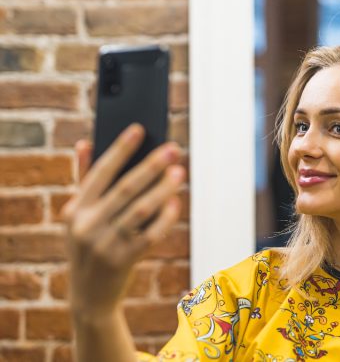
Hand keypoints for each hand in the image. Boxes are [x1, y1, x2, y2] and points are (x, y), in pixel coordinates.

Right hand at [63, 124, 184, 319]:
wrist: (90, 295)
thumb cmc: (89, 245)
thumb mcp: (78, 216)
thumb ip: (83, 179)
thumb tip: (85, 142)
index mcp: (75, 210)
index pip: (100, 173)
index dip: (120, 149)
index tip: (138, 129)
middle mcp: (87, 226)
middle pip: (125, 189)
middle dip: (151, 166)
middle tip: (173, 149)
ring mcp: (106, 245)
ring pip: (141, 210)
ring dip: (163, 188)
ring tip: (179, 172)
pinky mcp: (124, 260)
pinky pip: (151, 234)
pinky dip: (165, 216)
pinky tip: (175, 201)